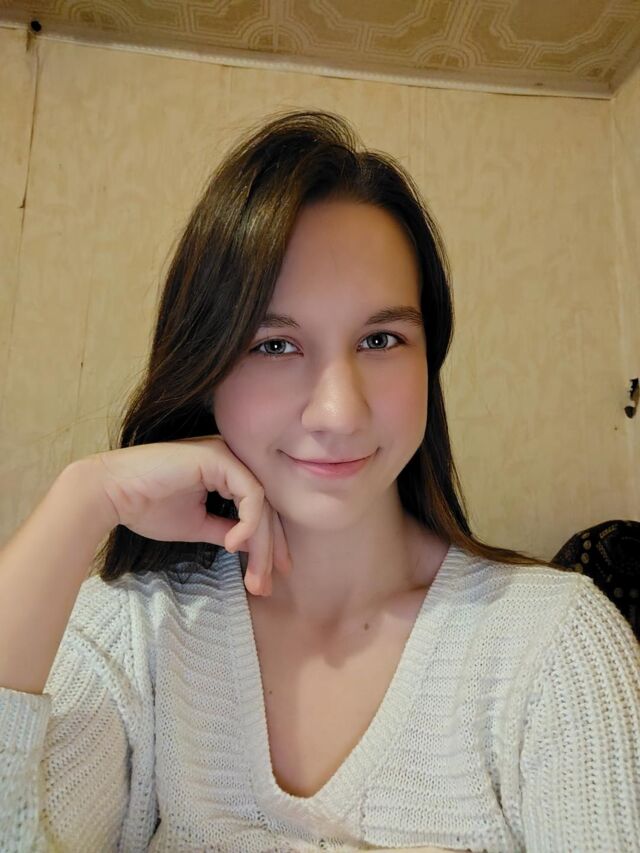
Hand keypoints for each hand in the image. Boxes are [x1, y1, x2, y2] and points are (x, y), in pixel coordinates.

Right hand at [87, 435, 290, 595]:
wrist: (109, 493)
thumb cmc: (146, 506)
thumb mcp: (197, 525)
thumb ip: (225, 531)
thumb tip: (251, 549)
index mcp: (225, 472)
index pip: (258, 510)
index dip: (267, 545)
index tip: (266, 579)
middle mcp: (230, 460)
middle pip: (266, 508)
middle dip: (269, 550)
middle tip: (266, 585)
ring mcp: (226, 455)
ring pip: (262, 504)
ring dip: (261, 545)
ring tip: (254, 576)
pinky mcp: (218, 457)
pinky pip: (251, 494)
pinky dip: (249, 524)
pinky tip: (233, 546)